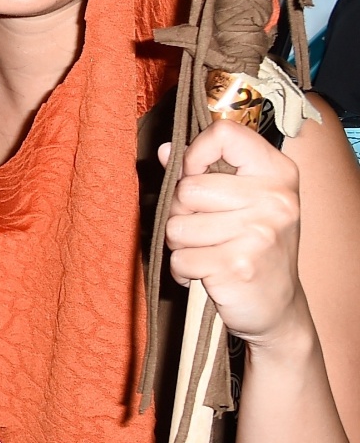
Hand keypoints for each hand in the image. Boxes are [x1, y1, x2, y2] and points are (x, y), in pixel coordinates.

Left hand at [161, 119, 308, 350]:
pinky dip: (184, 271)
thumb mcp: (241, 203)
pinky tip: (209, 275)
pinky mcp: (238, 266)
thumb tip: (164, 150)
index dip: (195, 153)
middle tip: (207, 232)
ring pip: (177, 226)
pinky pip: (180, 258)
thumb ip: (202, 172)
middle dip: (182, 214)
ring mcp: (259, 233)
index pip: (225, 133)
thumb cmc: (252, 248)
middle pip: (187, 188)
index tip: (194, 174)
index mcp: (277, 173)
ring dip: (182, 245)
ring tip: (210, 254)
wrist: (277, 309)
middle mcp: (274, 199)